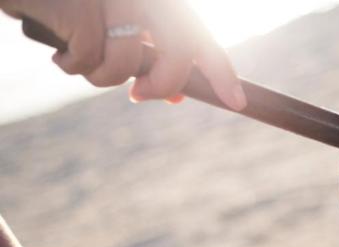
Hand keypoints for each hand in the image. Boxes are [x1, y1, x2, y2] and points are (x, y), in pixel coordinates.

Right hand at [1, 0, 245, 108]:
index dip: (220, 70)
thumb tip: (177, 95)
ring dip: (103, 76)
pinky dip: (73, 65)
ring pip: (128, 61)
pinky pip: (89, 58)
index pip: (198, 32)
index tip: (236, 102)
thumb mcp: (114, 27)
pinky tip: (58, 50)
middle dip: (165, 82)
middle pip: (180, 47)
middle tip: (140, 96)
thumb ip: (147, 54)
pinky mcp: (82, 6)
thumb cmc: (70, 7)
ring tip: (78, 59)